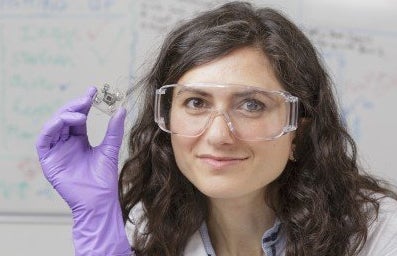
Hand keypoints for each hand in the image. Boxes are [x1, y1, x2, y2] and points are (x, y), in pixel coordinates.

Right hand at [36, 87, 130, 255]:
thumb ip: (113, 130)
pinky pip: (44, 140)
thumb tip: (121, 109)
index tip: (93, 90)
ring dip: (64, 115)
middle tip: (87, 98)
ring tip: (80, 112)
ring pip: (53, 126)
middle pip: (64, 118)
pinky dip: (52, 128)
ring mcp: (56, 151)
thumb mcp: (110, 149)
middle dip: (74, 106)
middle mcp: (66, 143)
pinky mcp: (48, 160)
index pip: (78, 117)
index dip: (83, 103)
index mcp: (79, 140)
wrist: (99, 200)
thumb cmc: (104, 178)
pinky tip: (65, 121)